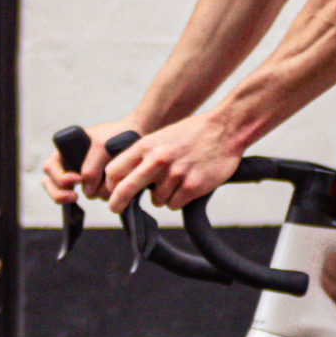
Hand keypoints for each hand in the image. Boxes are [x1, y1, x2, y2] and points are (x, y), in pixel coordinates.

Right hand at [42, 121, 141, 205]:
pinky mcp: (95, 185)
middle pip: (52, 185)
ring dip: (87, 194)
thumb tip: (85, 187)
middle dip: (61, 194)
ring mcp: (81, 175)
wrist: (136, 136)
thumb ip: (91, 166)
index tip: (77, 179)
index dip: (59, 177)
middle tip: (75, 197)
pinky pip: (89, 196)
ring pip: (70, 194)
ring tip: (103, 188)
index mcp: (65, 149)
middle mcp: (70, 164)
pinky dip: (97, 196)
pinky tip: (107, 194)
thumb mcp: (102, 145)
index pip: (50, 168)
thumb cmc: (116, 134)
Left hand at [102, 111, 245, 213]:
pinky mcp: (192, 186)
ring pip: (156, 200)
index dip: (111, 183)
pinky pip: (174, 204)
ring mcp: (175, 174)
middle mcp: (157, 160)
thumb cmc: (192, 133)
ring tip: (176, 181)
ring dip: (163, 197)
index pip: (115, 169)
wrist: (224, 129)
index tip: (112, 190)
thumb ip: (144, 155)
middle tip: (115, 208)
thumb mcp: (161, 137)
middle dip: (118, 202)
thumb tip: (126, 177)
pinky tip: (187, 185)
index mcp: (146, 146)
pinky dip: (179, 200)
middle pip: (126, 189)